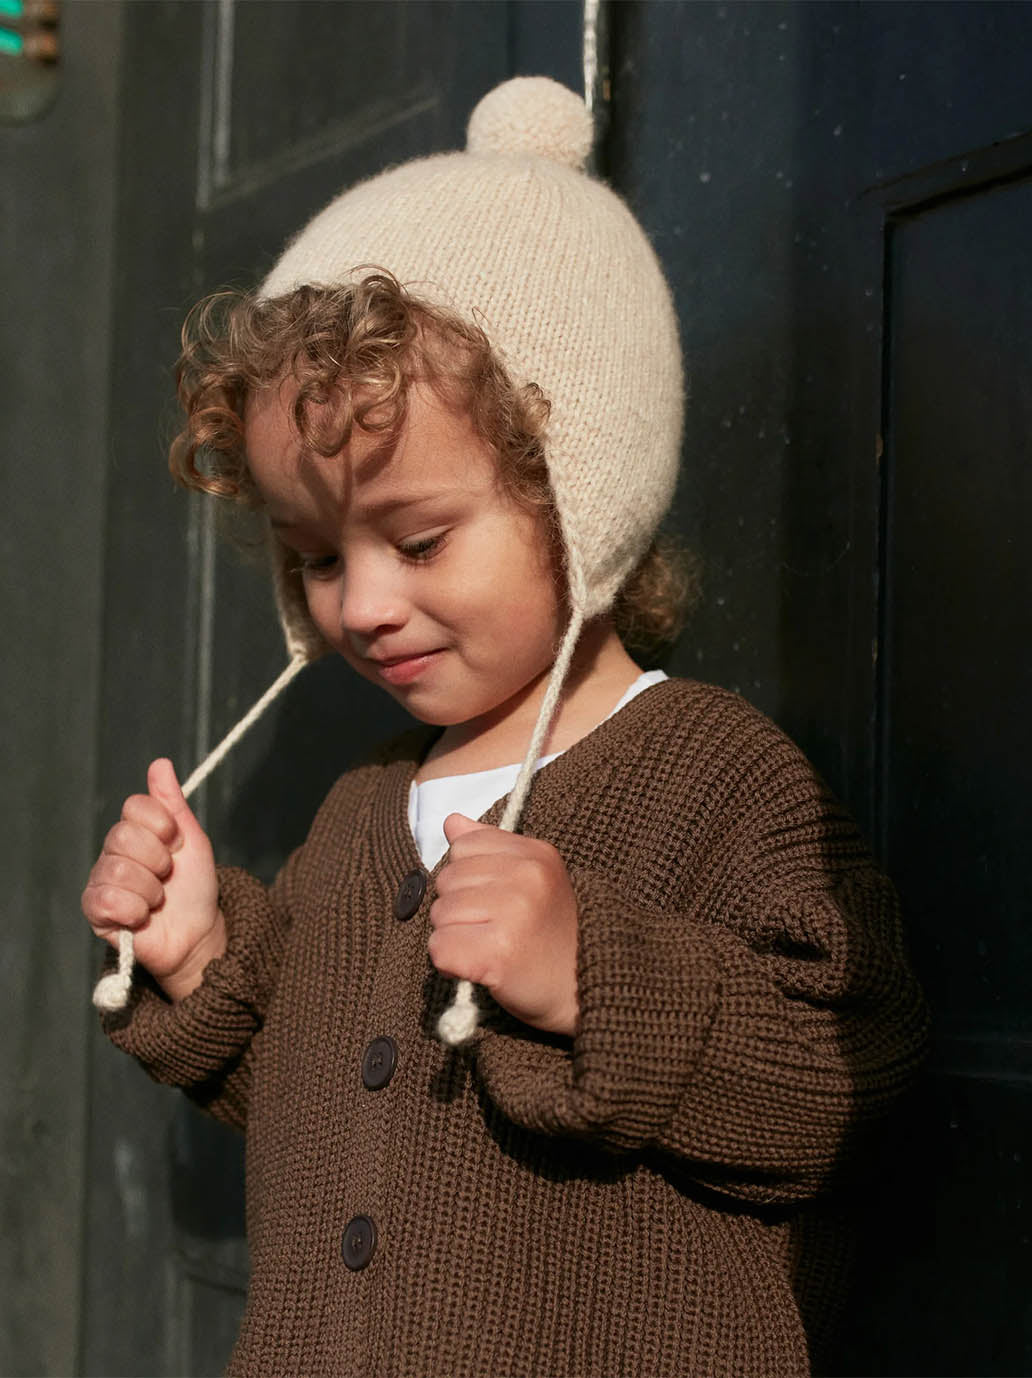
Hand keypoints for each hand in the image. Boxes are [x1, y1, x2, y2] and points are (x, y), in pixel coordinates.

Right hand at [81, 758, 224, 1001]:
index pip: (135, 806)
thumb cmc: (194, 887)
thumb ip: (173, 803)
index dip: (164, 826)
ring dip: (151, 890)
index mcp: (135, 830)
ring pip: (119, 870)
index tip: (178, 844)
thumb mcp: (192, 840)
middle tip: (168, 876)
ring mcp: (102, 880)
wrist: (197, 933)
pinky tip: (142, 917)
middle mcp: (113, 851)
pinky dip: (135, 910)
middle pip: (125, 836)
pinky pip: (106, 899)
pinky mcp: (95, 911)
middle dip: (159, 860)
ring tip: (158, 899)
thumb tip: (160, 763)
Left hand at [428, 814, 579, 1036]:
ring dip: (454, 937)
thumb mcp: (532, 879)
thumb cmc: (552, 938)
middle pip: (446, 880)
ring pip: (439, 914)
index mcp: (536, 854)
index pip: (463, 846)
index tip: (496, 903)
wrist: (586, 992)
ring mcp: (514, 913)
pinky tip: (480, 968)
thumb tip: (451, 822)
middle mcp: (527, 877)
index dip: (469, 878)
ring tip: (491, 949)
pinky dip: (450, 964)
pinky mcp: (499, 952)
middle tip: (495, 931)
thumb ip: (490, 847)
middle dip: (459, 909)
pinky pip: (440, 948)